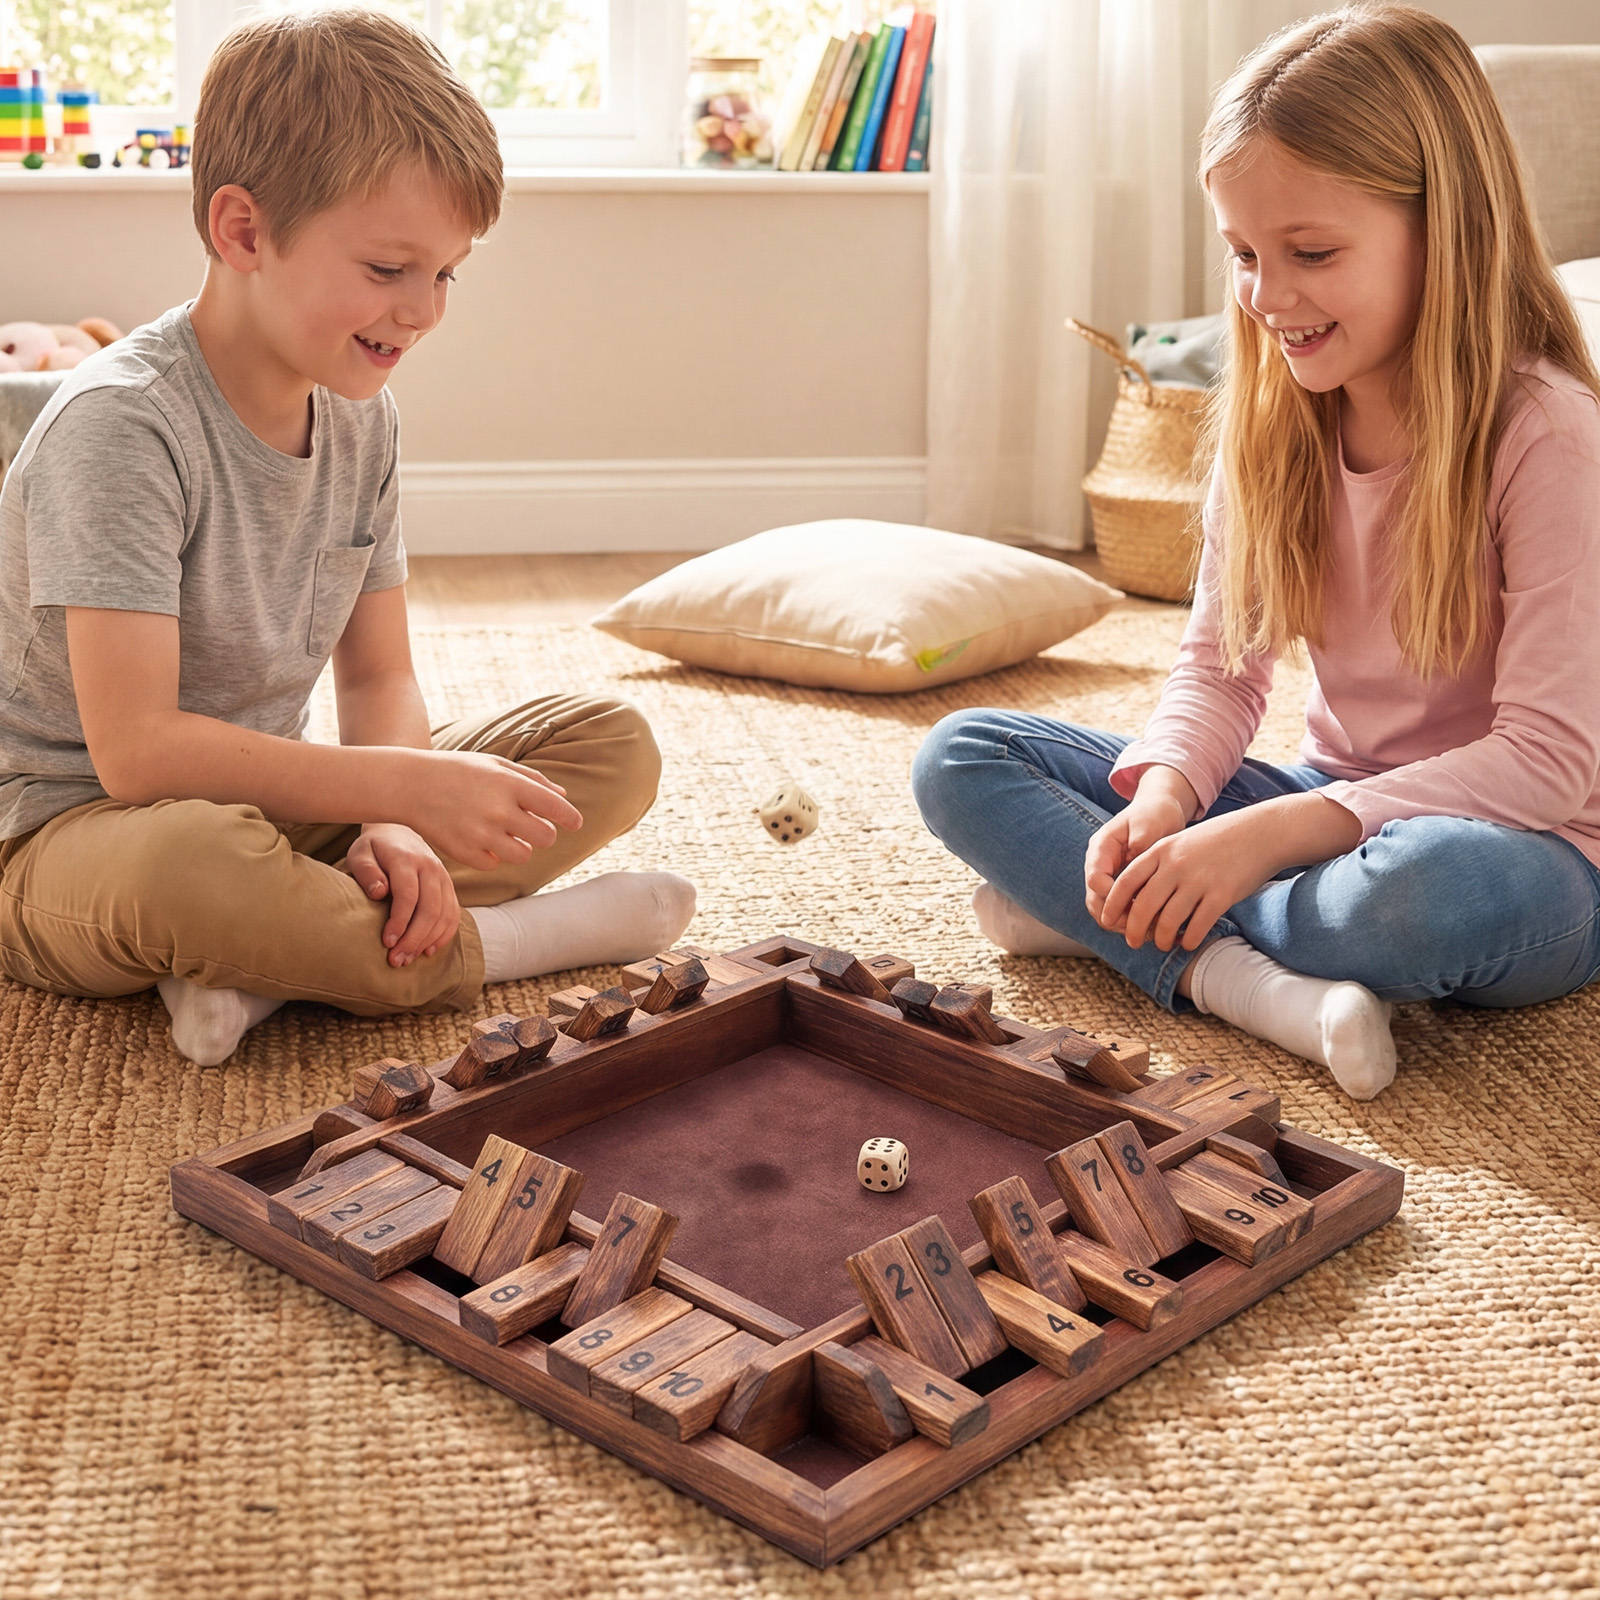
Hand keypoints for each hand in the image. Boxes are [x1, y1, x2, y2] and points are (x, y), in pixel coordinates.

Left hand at [346, 822, 460, 966]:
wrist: (399, 831)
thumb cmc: (375, 848)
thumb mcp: (361, 854)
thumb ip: (366, 872)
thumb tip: (379, 892)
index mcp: (407, 859)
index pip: (408, 895)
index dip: (399, 922)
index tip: (386, 942)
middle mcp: (430, 868)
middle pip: (430, 909)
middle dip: (414, 938)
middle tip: (397, 960)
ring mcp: (443, 877)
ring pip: (445, 915)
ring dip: (427, 941)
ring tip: (408, 958)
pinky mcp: (449, 887)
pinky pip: (453, 915)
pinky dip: (443, 935)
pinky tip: (427, 950)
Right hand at [398, 750, 582, 869]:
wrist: (410, 784)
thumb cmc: (458, 771)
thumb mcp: (494, 765)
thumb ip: (532, 780)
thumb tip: (563, 798)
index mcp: (509, 784)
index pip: (555, 808)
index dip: (570, 818)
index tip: (574, 823)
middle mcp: (498, 810)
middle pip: (545, 837)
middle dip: (544, 833)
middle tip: (533, 827)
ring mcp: (480, 834)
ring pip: (523, 855)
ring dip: (521, 846)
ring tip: (507, 834)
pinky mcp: (463, 853)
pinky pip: (494, 864)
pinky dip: (492, 855)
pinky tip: (481, 839)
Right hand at [1085, 766, 1196, 925]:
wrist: (1159, 812)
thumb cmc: (1155, 814)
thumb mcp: (1150, 822)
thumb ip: (1141, 839)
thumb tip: (1134, 856)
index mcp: (1101, 848)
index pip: (1095, 879)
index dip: (1112, 897)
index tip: (1138, 907)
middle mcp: (1099, 866)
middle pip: (1094, 901)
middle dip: (1115, 918)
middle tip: (1142, 929)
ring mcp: (1108, 878)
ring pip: (1104, 911)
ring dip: (1123, 924)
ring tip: (1150, 930)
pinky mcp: (1120, 887)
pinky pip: (1119, 910)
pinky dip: (1133, 921)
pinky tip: (1155, 926)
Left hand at [1098, 792, 1362, 951]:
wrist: (1261, 832)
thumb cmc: (1218, 840)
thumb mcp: (1181, 842)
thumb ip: (1159, 864)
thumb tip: (1137, 897)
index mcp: (1162, 850)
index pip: (1126, 881)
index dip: (1112, 904)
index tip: (1106, 920)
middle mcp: (1176, 865)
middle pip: (1143, 906)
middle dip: (1133, 929)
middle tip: (1132, 941)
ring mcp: (1199, 880)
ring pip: (1168, 921)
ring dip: (1161, 939)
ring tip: (1163, 944)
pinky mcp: (1222, 895)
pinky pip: (1197, 927)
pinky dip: (1189, 940)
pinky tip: (1188, 942)